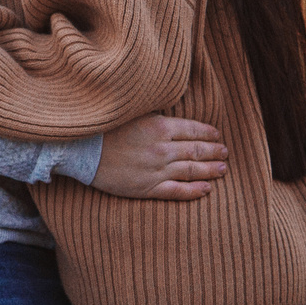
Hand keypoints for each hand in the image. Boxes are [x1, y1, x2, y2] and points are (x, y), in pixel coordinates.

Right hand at [92, 114, 227, 200]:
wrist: (80, 150)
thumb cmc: (103, 128)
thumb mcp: (132, 113)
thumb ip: (155, 115)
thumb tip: (173, 113)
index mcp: (159, 126)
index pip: (194, 130)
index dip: (209, 133)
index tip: (218, 136)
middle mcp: (162, 149)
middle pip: (197, 150)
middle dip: (215, 151)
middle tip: (225, 153)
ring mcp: (156, 170)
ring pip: (192, 171)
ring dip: (211, 170)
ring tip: (223, 169)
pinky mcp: (147, 188)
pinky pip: (177, 191)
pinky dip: (194, 191)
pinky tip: (206, 189)